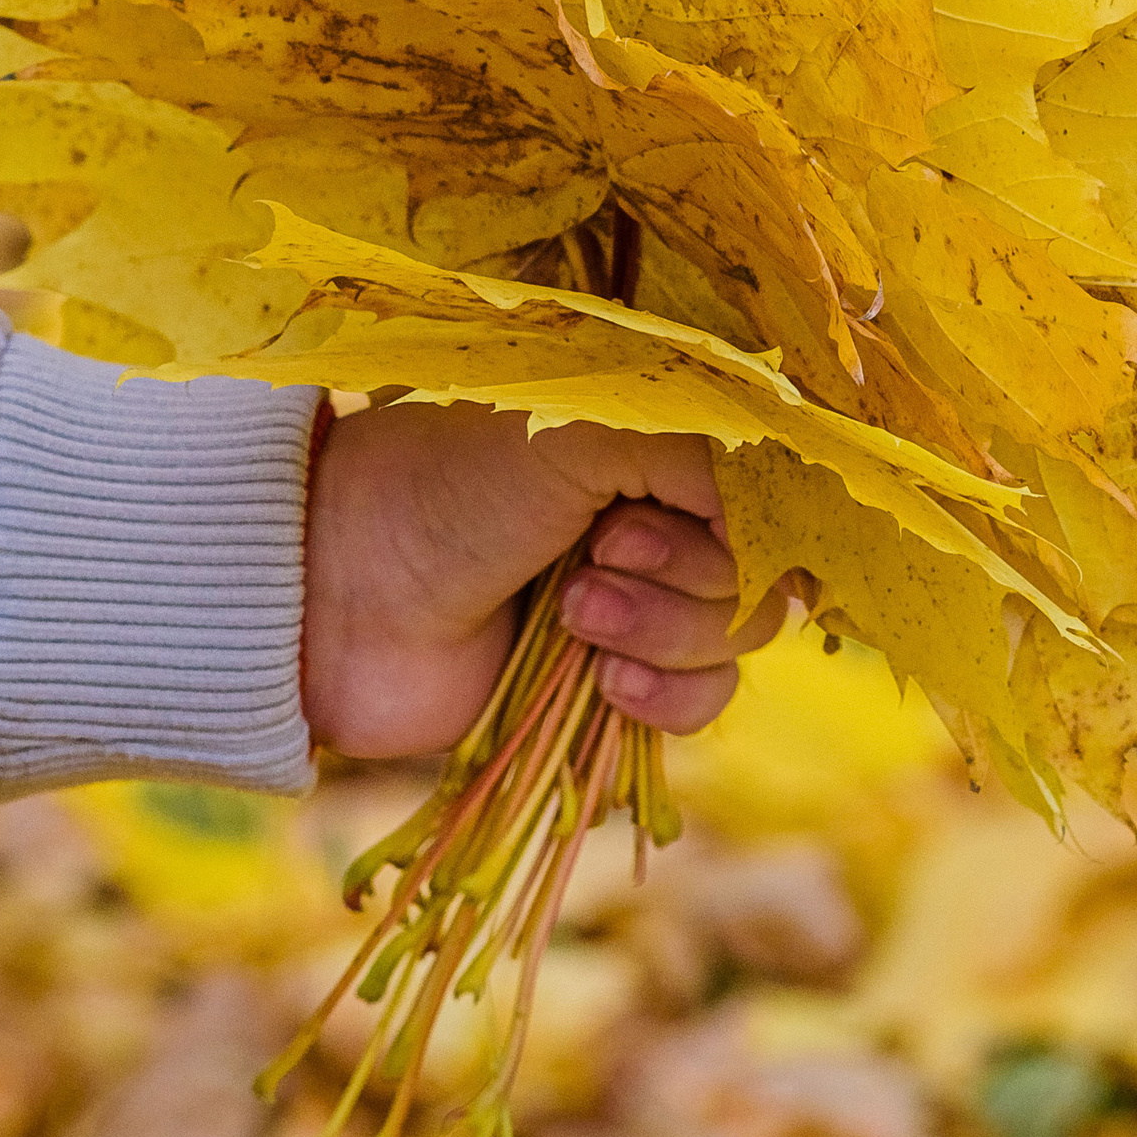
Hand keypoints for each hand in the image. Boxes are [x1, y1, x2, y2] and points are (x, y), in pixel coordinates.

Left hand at [300, 402, 788, 760]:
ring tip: (571, 613)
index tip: (678, 507)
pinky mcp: (609, 688)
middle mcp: (659, 515)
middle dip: (689, 575)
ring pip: (735, 644)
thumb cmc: (449, 483)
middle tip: (593, 552)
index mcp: (656, 441)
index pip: (780, 487)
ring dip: (664, 634)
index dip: (754, 516)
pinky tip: (599, 684)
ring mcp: (638, 603)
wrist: (341, 595)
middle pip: (767, 572)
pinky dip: (663, 699)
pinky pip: (698, 708)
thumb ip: (716, 457)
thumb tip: (795, 523)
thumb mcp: (590, 429)